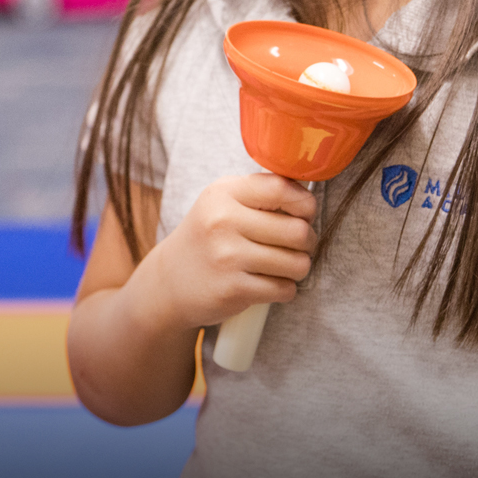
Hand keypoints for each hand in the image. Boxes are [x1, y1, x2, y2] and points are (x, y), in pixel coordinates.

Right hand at [135, 173, 318, 332]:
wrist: (170, 280)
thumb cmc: (209, 237)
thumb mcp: (222, 202)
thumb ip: (261, 192)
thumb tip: (308, 193)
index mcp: (223, 193)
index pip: (282, 188)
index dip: (305, 204)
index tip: (300, 214)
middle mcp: (222, 221)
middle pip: (299, 231)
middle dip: (307, 242)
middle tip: (294, 246)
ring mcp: (227, 256)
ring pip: (298, 263)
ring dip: (296, 268)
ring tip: (279, 265)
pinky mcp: (233, 289)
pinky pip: (285, 289)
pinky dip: (283, 289)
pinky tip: (265, 282)